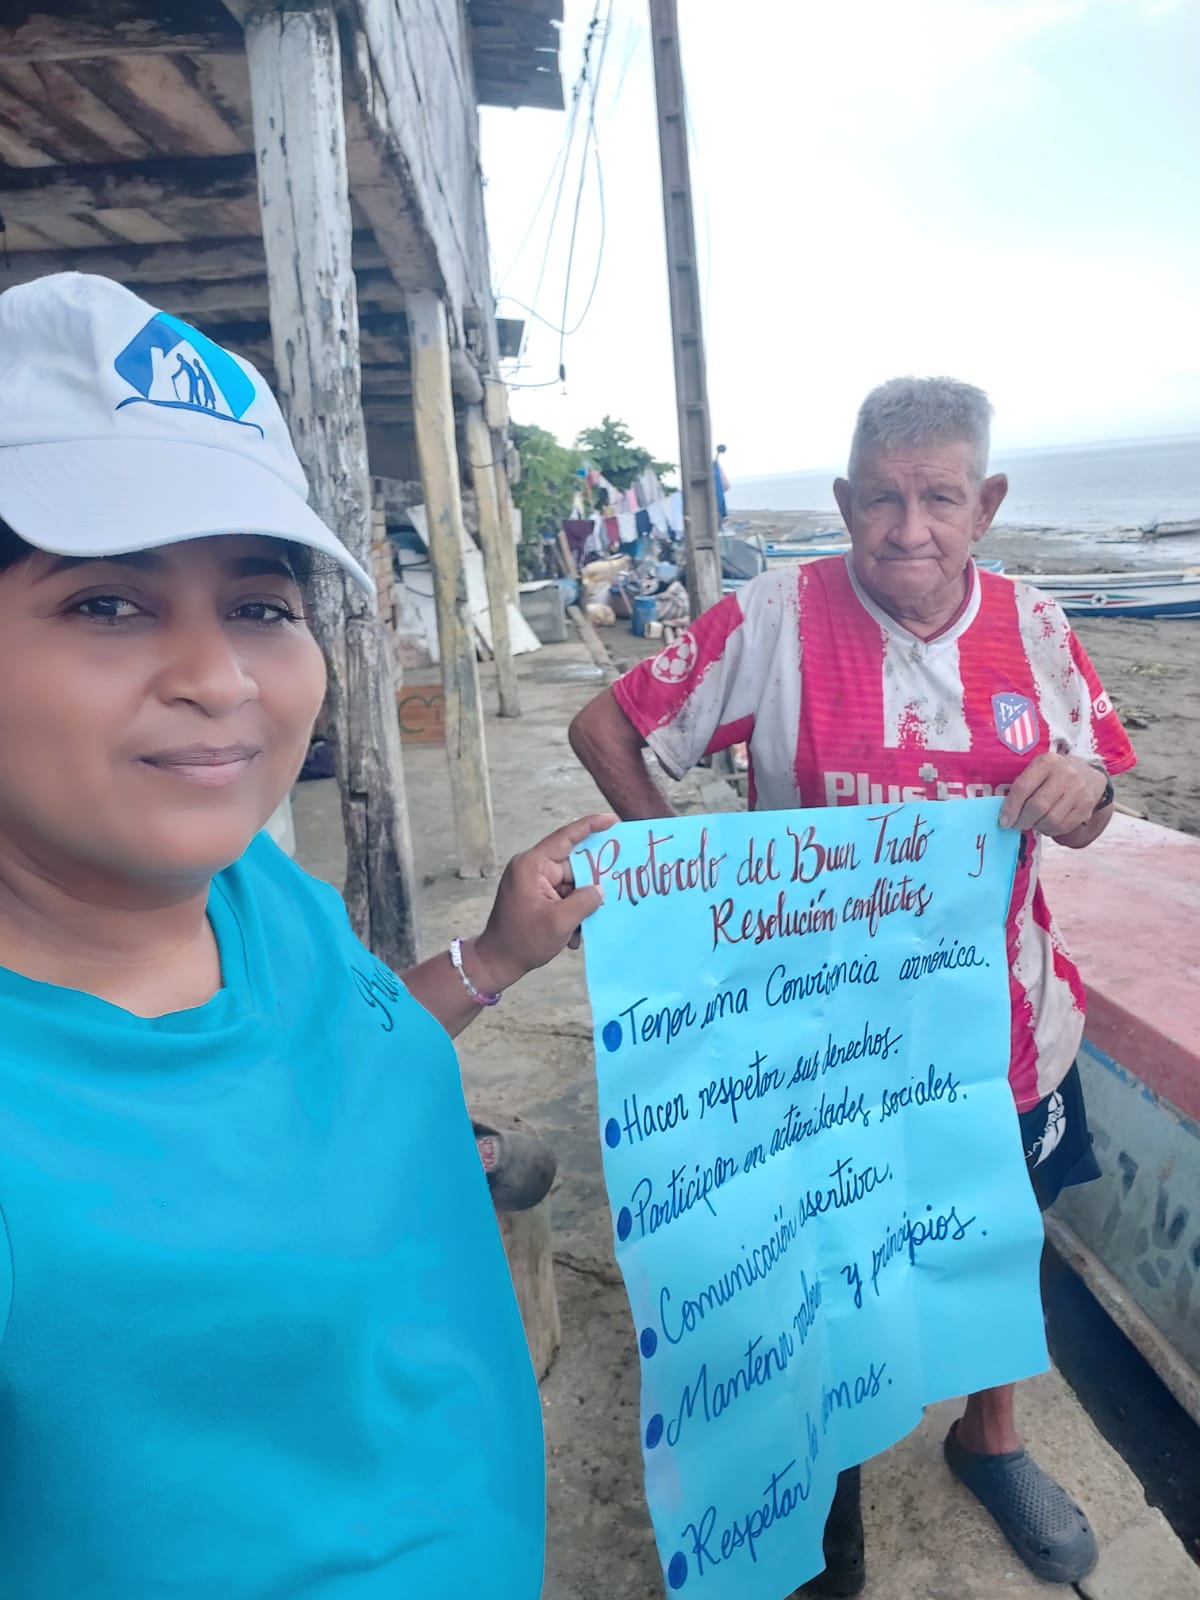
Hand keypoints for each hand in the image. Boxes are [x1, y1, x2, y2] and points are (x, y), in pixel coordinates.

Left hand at [470, 813, 616, 992]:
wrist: (497, 962)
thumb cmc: (523, 941)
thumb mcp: (560, 922)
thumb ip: (585, 902)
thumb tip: (600, 890)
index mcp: (532, 865)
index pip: (565, 838)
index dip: (591, 826)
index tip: (613, 820)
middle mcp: (532, 868)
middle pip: (574, 866)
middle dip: (590, 886)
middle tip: (612, 893)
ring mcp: (534, 882)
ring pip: (572, 885)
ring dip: (580, 907)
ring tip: (580, 929)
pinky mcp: (537, 896)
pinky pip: (564, 897)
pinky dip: (571, 914)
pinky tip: (571, 936)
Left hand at [999, 753, 1107, 836]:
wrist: (1088, 775)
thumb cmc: (1053, 774)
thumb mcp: (1038, 769)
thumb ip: (1022, 786)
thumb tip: (1005, 814)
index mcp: (1047, 762)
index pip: (1023, 787)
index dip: (1011, 808)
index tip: (1004, 821)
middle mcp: (1065, 775)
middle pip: (1037, 806)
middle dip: (1022, 820)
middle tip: (1017, 824)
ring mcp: (1078, 791)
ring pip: (1051, 820)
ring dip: (1036, 826)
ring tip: (1033, 822)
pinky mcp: (1086, 807)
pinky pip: (1062, 827)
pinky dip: (1049, 830)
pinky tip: (1045, 824)